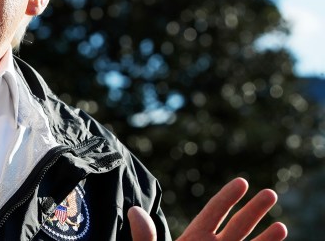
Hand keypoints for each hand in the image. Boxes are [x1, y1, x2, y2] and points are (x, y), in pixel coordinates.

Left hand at [128, 178, 287, 240]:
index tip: (243, 182)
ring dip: (266, 238)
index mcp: (193, 239)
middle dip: (254, 210)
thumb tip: (134, 211)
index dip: (228, 197)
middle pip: (238, 225)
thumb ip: (145, 237)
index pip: (214, 212)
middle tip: (271, 193)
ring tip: (282, 226)